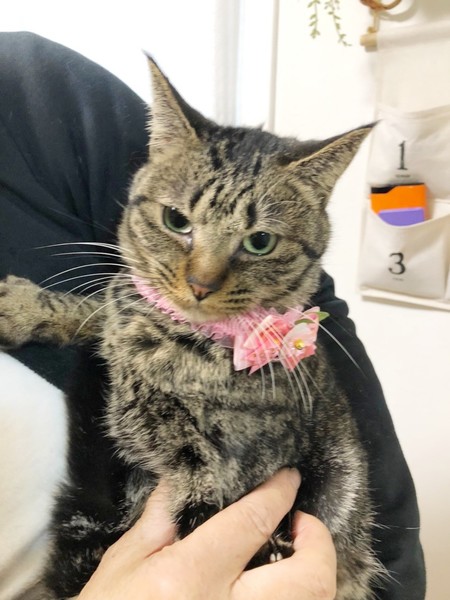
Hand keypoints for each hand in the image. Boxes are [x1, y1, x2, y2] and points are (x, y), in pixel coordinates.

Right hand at [78, 469, 336, 599]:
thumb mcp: (120, 567)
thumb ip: (155, 524)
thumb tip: (178, 483)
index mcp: (191, 579)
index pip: (252, 523)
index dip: (278, 494)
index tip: (289, 478)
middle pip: (307, 579)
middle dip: (318, 543)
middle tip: (302, 521)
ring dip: (316, 575)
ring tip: (297, 553)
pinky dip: (299, 598)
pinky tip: (280, 585)